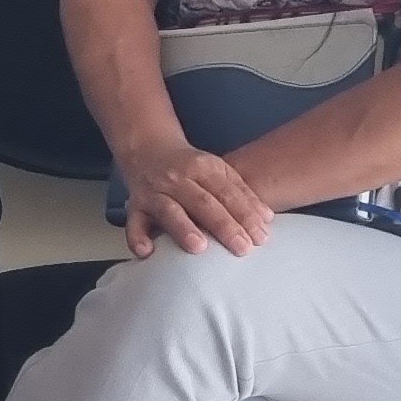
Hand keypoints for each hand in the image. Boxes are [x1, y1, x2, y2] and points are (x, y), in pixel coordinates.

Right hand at [114, 136, 271, 258]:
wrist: (147, 149)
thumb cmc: (188, 166)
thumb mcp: (217, 170)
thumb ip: (241, 192)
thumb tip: (267, 218)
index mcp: (202, 168)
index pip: (227, 193)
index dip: (245, 214)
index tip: (260, 236)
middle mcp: (177, 179)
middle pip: (203, 203)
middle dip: (223, 225)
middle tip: (242, 247)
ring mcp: (155, 192)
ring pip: (169, 211)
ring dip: (184, 228)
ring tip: (199, 247)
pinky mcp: (135, 205)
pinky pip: (134, 222)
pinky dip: (137, 237)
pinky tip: (146, 251)